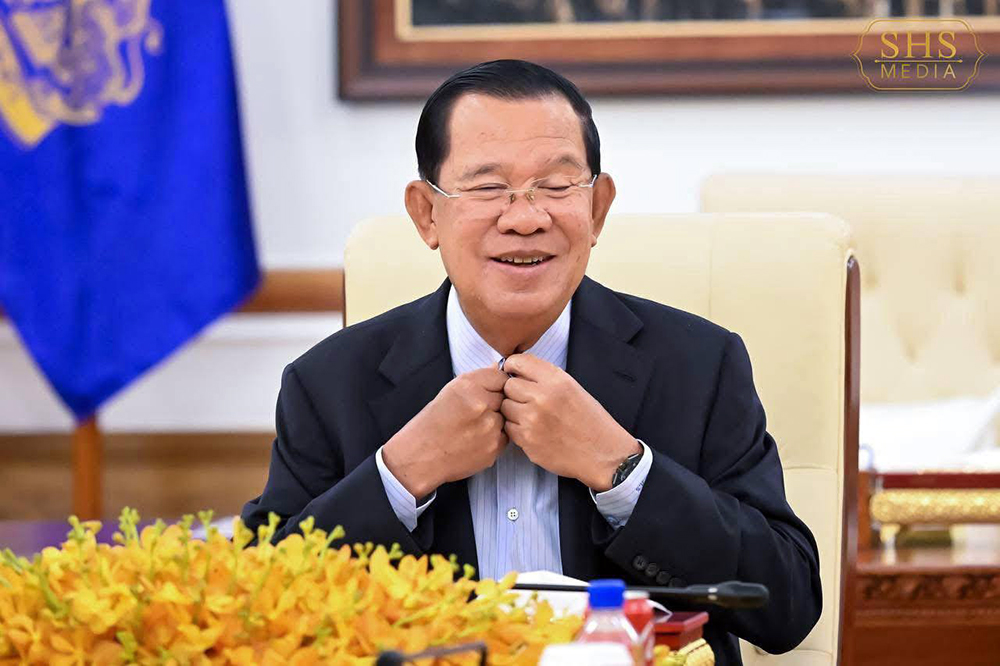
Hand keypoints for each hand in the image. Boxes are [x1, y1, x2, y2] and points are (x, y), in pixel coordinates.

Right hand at [381, 367, 507, 497]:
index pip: (501, 377)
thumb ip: (478, 380)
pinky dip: (494, 437)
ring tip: (474, 426)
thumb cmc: (432, 423)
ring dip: (496, 420)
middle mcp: (481, 405)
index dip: (496, 384)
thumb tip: (499, 370)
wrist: (421, 456)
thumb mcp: (449, 391)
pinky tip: (476, 439)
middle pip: (506, 397)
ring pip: (506, 417)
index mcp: (468, 387)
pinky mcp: (494, 448)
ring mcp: (489, 428)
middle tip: (477, 412)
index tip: (490, 390)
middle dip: (496, 403)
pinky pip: (505, 436)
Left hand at [500, 354, 641, 491]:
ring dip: (514, 411)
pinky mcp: (527, 440)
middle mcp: (542, 397)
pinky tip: (534, 431)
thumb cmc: (590, 422)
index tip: (513, 373)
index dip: (513, 367)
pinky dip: (517, 429)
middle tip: (527, 399)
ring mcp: (532, 420)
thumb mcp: (573, 387)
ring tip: (533, 417)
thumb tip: (516, 371)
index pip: (518, 362)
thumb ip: (544, 377)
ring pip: (505, 407)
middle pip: (507, 385)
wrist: (603, 453)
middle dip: (514, 391)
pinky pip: (508, 428)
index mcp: (556, 380)